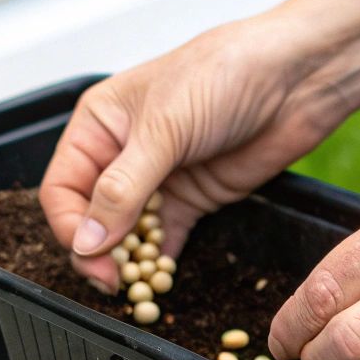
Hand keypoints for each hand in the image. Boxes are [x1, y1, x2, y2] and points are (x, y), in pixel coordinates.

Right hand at [39, 0, 359, 289]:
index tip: (91, 256)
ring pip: (125, 232)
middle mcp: (122, 152)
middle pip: (89, 216)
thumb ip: (123, 188)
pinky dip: (159, 261)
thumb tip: (88, 241)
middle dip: (97, 251)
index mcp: (100, 123)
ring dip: (128, 260)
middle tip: (114, 282)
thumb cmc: (225, 73)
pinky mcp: (192, 197)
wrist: (297, 76)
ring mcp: (157, 177)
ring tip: (138, 286)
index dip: (70, 226)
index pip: (62, 188)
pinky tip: (161, 279)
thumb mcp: (164, 129)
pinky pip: (163, 239)